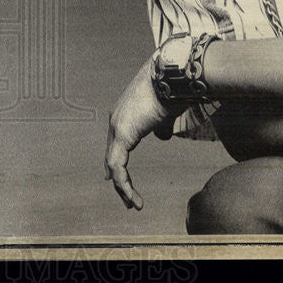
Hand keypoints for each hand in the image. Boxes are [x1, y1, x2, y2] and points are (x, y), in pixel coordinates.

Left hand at [104, 57, 173, 209]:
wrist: (169, 78)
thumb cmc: (170, 92)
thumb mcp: (164, 114)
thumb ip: (160, 127)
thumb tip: (161, 138)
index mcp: (124, 116)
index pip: (116, 145)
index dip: (117, 164)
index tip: (118, 182)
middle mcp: (116, 121)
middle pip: (112, 156)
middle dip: (119, 180)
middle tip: (127, 199)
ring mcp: (117, 127)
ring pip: (113, 164)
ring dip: (123, 187)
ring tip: (133, 204)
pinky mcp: (122, 134)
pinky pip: (118, 166)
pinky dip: (124, 183)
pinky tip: (131, 196)